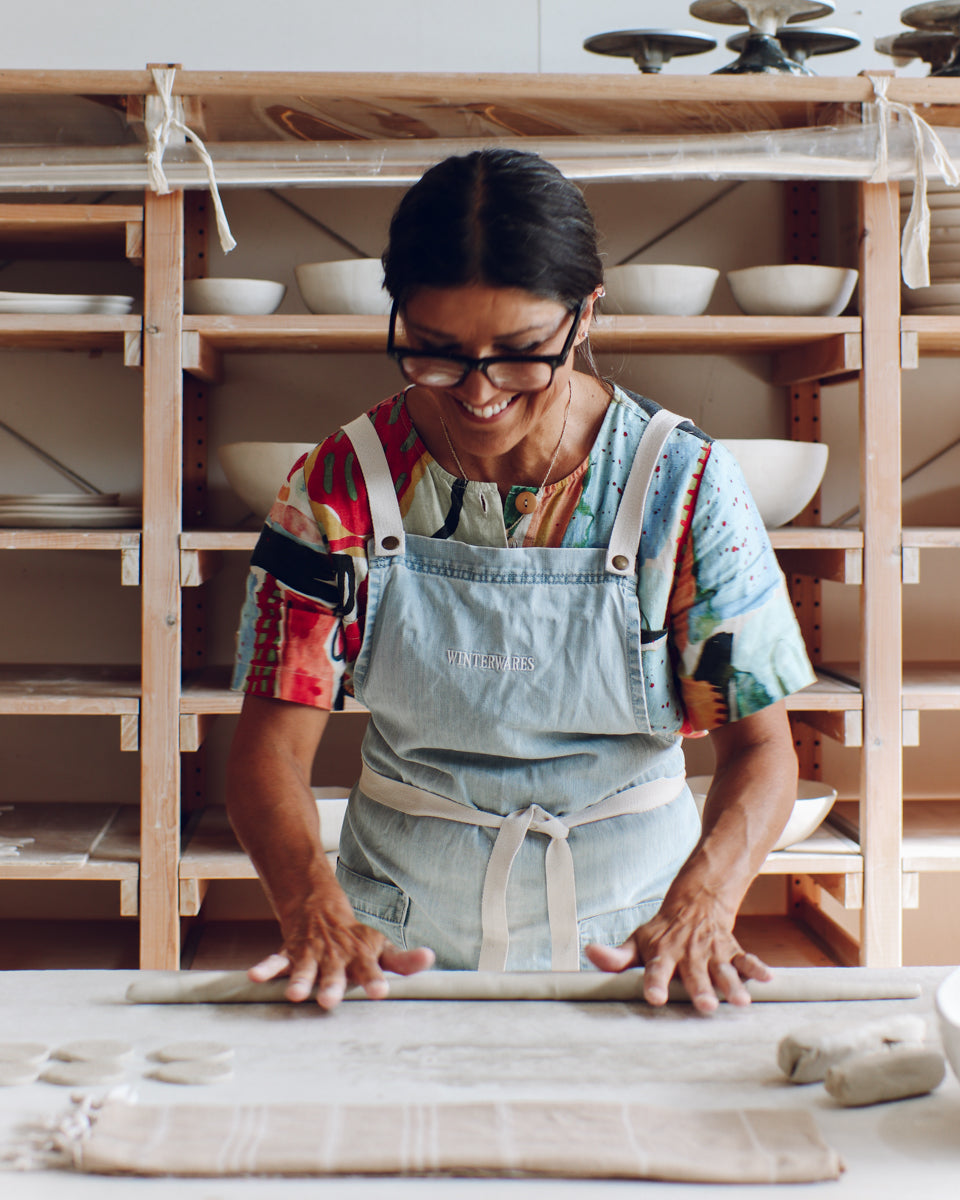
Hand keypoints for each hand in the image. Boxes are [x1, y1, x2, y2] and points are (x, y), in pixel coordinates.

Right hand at [249, 901, 434, 1009]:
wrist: (320, 909)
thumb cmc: (356, 938)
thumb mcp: (381, 947)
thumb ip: (403, 960)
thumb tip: (429, 958)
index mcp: (360, 957)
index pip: (370, 969)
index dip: (375, 980)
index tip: (380, 992)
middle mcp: (335, 957)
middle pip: (334, 973)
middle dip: (332, 985)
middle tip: (330, 1000)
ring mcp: (311, 955)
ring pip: (304, 969)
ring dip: (300, 980)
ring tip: (296, 994)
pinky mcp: (290, 955)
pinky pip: (276, 961)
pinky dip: (266, 967)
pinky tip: (255, 976)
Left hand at [584, 894, 770, 1014]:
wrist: (695, 903)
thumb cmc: (662, 932)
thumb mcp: (637, 941)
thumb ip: (616, 956)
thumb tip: (590, 954)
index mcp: (663, 954)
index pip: (656, 970)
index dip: (654, 983)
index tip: (654, 998)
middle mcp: (689, 955)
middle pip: (694, 974)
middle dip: (700, 990)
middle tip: (705, 1006)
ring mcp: (713, 953)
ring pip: (723, 970)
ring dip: (732, 984)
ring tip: (740, 1001)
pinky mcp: (732, 951)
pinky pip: (746, 959)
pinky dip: (757, 968)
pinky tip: (768, 979)